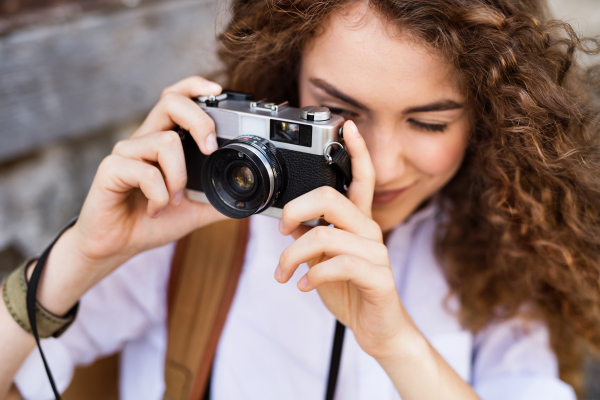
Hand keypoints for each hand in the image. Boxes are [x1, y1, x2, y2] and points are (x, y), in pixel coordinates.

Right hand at [74, 76, 226, 269]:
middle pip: (170, 101)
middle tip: (209, 149)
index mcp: (164, 141)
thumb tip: (251, 199)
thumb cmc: (151, 222)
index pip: (176, 98)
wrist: (118, 246)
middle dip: (199, 120)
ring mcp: (126, 152)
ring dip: (179, 178)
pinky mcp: (111, 169)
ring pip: (166, 142)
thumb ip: (219, 199)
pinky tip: (155, 209)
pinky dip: (160, 195)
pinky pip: (146, 172)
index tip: (218, 91)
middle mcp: (145, 139)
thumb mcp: (195, 210)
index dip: (194, 86)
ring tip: (173, 201)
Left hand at [276, 120, 412, 360]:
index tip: (346, 126)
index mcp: (358, 221)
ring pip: (325, 235)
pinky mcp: (378, 277)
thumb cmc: (350, 290)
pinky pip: (338, 265)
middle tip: (281, 232)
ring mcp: (376, 253)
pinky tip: (303, 286)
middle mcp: (369, 230)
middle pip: (330, 198)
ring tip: (283, 274)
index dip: (356, 151)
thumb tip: (289, 224)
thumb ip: (312, 238)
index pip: (362, 177)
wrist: (376, 328)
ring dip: (293, 255)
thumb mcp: (324, 260)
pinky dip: (312, 275)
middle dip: (295, 211)